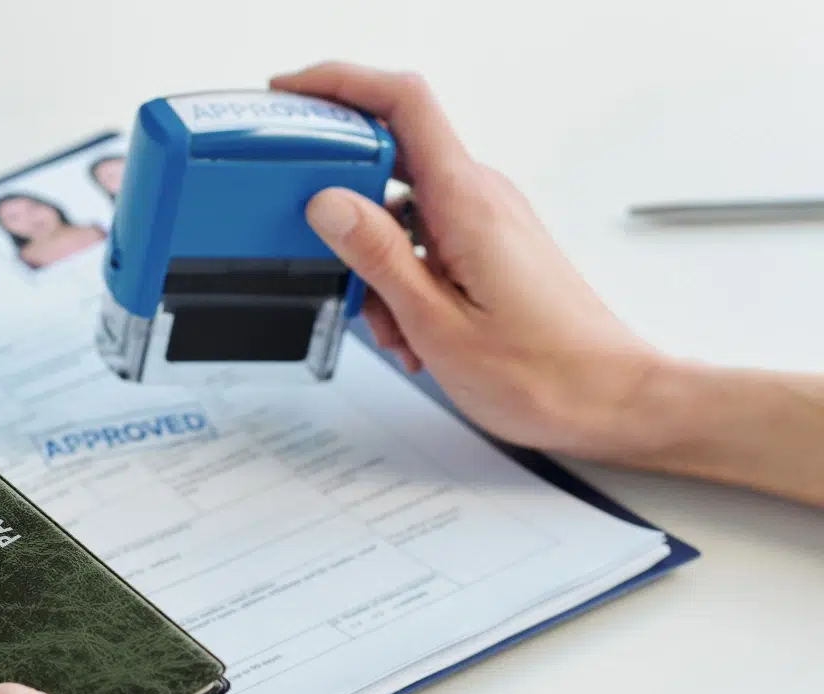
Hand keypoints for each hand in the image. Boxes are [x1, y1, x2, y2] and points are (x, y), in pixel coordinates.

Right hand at [271, 62, 663, 460]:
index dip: (340, 84)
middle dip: (348, 215)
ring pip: (405, 214)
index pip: (401, 103)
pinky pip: (429, 242)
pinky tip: (413, 333)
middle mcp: (481, 197)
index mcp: (467, 202)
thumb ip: (378, 257)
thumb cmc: (543, 375)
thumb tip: (328, 203)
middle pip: (392, 160)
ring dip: (379, 267)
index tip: (293, 94)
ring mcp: (488, 220)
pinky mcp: (492, 246)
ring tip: (394, 330)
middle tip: (333, 266)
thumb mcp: (437, 323)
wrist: (610, 400)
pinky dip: (406, 280)